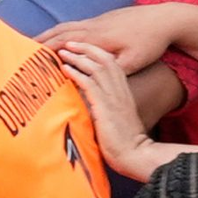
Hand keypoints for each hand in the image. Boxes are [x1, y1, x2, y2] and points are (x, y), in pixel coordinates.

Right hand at [39, 4, 172, 73]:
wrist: (166, 18)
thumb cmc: (150, 43)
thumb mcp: (131, 63)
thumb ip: (108, 70)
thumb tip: (88, 79)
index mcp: (96, 39)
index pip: (63, 45)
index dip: (44, 53)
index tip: (28, 61)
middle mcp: (92, 27)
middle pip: (59, 33)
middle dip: (39, 42)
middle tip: (20, 52)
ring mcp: (97, 20)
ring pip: (66, 26)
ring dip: (48, 34)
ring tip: (33, 43)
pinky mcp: (103, 19)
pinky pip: (75, 24)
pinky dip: (61, 30)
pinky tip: (60, 37)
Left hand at [57, 42, 153, 176]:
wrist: (135, 154)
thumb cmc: (123, 142)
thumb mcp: (114, 118)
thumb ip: (104, 107)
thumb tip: (87, 103)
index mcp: (123, 90)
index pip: (111, 62)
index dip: (95, 52)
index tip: (80, 47)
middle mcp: (119, 89)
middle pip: (103, 59)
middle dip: (85, 48)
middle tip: (69, 43)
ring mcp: (113, 97)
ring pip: (95, 67)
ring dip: (77, 58)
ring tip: (62, 52)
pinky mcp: (105, 106)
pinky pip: (89, 83)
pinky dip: (76, 74)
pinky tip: (65, 69)